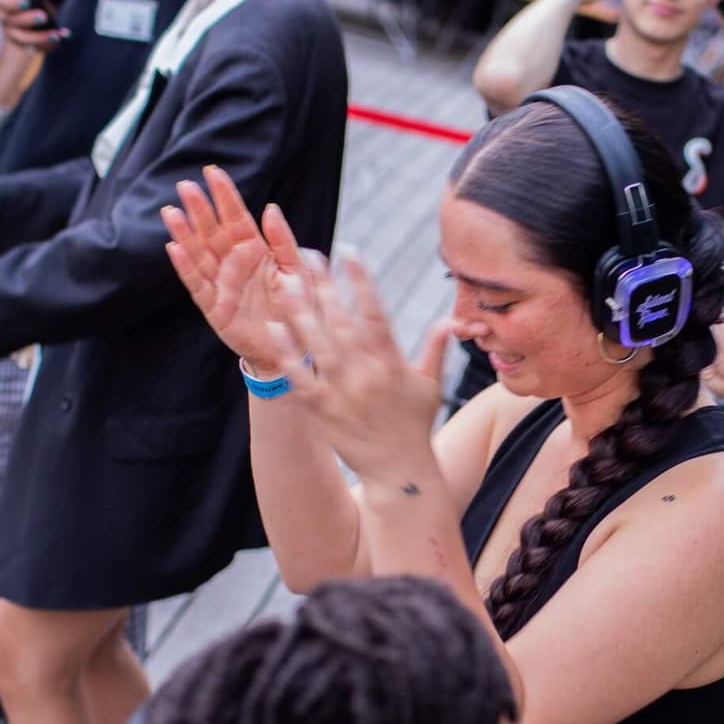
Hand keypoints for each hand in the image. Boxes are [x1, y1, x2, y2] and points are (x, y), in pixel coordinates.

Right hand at [0, 0, 64, 49]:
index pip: (2, 2)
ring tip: (56, 35)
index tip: (28, 1)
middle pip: (12, 21)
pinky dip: (49, 45)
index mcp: (3, 2)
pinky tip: (61, 40)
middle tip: (44, 16)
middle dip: (29, 19)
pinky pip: (36, 48)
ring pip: (24, 39)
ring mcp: (13, 35)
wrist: (36, 22)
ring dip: (41, 37)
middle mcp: (5, 19)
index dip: (14, 3)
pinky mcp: (24, 48)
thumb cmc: (35, 2)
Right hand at [162, 164, 309, 371]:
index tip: (213, 172)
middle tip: (186, 186)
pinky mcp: (214, 306)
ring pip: (199, 253)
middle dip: (200, 209)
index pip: (237, 218)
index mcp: (256, 250)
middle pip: (213, 231)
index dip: (225, 196)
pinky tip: (174, 248)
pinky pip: (197, 284)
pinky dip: (185, 267)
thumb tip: (271, 208)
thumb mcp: (299, 271)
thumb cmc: (298, 307)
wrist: (295, 347)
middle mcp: (235, 263)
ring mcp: (222, 283)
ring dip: (184, 233)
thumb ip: (284, 241)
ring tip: (171, 211)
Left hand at [266, 247, 451, 484]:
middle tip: (307, 256)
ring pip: (316, 343)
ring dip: (299, 310)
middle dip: (324, 285)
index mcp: (392, 363)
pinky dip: (287, 352)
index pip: (375, 312)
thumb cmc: (415, 426)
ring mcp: (342, 392)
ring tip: (285, 281)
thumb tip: (448, 321)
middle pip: (341, 321)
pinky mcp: (321, 410)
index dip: (361, 280)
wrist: (398, 472)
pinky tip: (274, 327)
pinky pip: (299, 376)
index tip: (348, 251)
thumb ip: (436, 351)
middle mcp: (366, 374)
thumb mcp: (430, 386)